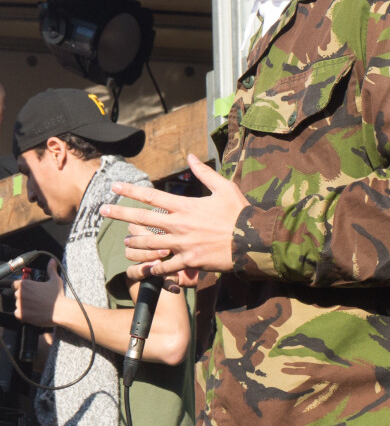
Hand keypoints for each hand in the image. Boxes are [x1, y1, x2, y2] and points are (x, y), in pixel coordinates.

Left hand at [13, 259, 63, 326]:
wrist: (59, 310)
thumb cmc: (56, 295)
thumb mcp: (55, 280)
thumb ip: (51, 269)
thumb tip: (52, 261)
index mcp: (25, 284)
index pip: (15, 284)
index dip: (20, 286)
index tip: (27, 289)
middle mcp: (20, 294)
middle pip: (17, 294)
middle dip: (24, 296)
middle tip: (34, 297)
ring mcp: (19, 304)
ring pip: (18, 304)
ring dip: (24, 305)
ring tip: (35, 305)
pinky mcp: (21, 314)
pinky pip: (18, 313)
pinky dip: (23, 313)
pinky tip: (32, 311)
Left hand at [99, 153, 247, 283]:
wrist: (251, 240)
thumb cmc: (239, 212)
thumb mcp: (224, 187)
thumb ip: (204, 172)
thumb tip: (191, 156)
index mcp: (185, 206)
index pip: (151, 196)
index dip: (131, 191)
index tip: (114, 187)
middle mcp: (179, 226)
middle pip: (142, 220)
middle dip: (120, 214)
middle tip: (102, 211)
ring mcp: (182, 246)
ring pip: (149, 245)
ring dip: (134, 243)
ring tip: (123, 241)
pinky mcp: (189, 262)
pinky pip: (166, 267)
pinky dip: (154, 268)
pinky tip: (144, 269)